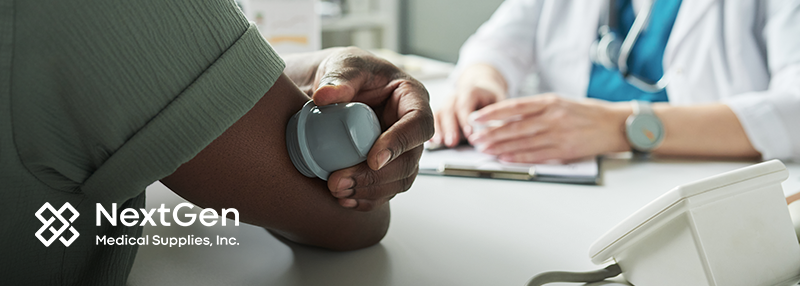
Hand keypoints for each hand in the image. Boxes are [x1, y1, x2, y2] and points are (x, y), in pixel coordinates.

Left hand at [302, 47, 433, 210]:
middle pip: (410, 160)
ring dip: (371, 191)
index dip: (400, 143)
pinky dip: (367, 199)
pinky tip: (345, 199)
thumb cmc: (348, 72)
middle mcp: (412, 127)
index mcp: (412, 98)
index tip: (372, 159)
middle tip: (341, 181)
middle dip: (377, 176)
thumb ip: (339, 78)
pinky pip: (386, 190)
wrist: (335, 91)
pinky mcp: (388, 168)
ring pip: (400, 180)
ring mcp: (402, 150)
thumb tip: (325, 95)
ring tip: (337, 190)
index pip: (419, 123)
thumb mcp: (344, 65)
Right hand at [432, 64, 506, 146]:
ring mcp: (447, 104)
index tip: (469, 133)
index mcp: (471, 91)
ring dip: (439, 130)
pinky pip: (435, 120)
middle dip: (451, 127)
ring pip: (440, 114)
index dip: (466, 119)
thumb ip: (495, 116)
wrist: (484, 91)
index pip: (465, 104)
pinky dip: (433, 131)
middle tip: (453, 141)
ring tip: (440, 142)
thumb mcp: (498, 104)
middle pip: (450, 110)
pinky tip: (432, 141)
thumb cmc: (491, 100)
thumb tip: (494, 131)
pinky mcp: (442, 113)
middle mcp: (456, 96)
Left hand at [467, 95, 630, 162]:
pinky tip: (505, 158)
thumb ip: (538, 108)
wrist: (616, 125)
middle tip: (475, 138)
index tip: (476, 118)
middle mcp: (553, 116)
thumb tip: (509, 117)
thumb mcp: (562, 103)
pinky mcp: (565, 151)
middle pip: (515, 126)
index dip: (492, 113)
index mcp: (550, 101)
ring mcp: (559, 134)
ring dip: (501, 147)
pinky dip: (518, 157)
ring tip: (485, 149)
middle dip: (492, 133)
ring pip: (523, 142)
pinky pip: (537, 155)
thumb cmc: (588, 113)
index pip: (514, 106)